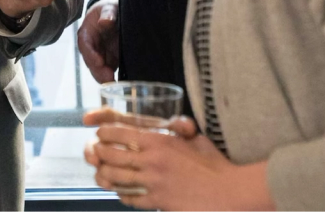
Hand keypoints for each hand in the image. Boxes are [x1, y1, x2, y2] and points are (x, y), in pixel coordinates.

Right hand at [78, 0, 119, 82]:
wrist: (115, 13)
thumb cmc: (109, 8)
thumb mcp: (109, 6)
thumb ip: (108, 13)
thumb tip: (105, 21)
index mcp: (86, 33)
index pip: (85, 45)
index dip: (90, 55)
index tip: (99, 62)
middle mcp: (92, 47)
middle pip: (91, 62)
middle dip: (99, 71)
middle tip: (109, 78)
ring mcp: (101, 55)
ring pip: (100, 69)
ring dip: (106, 77)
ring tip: (116, 84)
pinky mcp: (111, 60)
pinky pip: (110, 70)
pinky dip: (115, 77)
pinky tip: (123, 82)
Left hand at [81, 111, 271, 211]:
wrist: (229, 193)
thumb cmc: (215, 165)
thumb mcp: (196, 139)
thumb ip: (180, 129)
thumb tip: (174, 122)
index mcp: (159, 141)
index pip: (119, 133)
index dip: (104, 132)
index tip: (101, 133)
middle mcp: (152, 160)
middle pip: (111, 155)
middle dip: (99, 153)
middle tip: (95, 152)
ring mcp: (153, 183)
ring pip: (116, 178)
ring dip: (105, 174)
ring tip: (102, 172)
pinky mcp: (157, 202)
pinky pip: (130, 198)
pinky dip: (121, 194)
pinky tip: (120, 191)